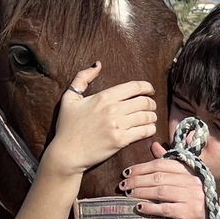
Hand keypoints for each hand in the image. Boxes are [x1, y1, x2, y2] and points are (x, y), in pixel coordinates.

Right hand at [39, 63, 157, 178]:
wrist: (67, 154)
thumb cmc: (67, 127)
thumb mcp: (69, 98)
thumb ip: (82, 78)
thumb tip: (98, 64)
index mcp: (103, 97)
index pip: (134, 87)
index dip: (147, 86)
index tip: (150, 89)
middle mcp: (113, 109)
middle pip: (144, 101)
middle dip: (151, 103)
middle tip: (151, 106)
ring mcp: (118, 126)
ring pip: (146, 116)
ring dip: (152, 116)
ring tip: (151, 118)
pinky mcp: (120, 141)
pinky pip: (144, 132)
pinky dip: (150, 129)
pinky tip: (149, 129)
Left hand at [121, 142, 211, 218]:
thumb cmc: (188, 203)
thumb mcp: (180, 183)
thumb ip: (167, 165)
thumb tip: (154, 145)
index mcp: (189, 172)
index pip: (162, 165)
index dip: (142, 167)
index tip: (126, 172)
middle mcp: (193, 182)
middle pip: (160, 177)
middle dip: (138, 180)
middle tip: (123, 185)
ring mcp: (193, 198)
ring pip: (161, 191)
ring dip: (142, 192)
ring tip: (129, 194)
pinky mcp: (190, 213)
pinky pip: (166, 208)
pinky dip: (151, 207)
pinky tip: (139, 207)